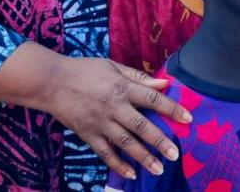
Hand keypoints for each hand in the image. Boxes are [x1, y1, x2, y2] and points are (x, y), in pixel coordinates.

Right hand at [45, 57, 191, 180]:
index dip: (172, 108)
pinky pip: (105, 153)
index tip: (188, 119)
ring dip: (143, 157)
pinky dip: (118, 165)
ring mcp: (100, 123)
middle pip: (141, 126)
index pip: (152, 99)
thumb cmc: (84, 70)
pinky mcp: (88, 135)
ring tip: (159, 168)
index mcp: (122, 88)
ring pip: (125, 143)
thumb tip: (163, 84)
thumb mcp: (112, 66)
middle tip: (176, 153)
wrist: (51, 82)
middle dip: (160, 141)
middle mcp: (113, 107)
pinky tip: (131, 174)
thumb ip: (138, 77)